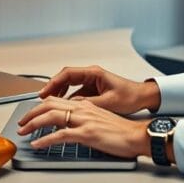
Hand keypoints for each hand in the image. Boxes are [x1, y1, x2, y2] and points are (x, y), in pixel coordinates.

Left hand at [16, 97, 150, 158]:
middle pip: (49, 105)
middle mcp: (83, 108)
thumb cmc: (122, 131)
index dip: (40, 107)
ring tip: (23, 132)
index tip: (31, 115)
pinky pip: (60, 135)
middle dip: (31, 114)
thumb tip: (69, 127)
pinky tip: (37, 144)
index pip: (57, 101)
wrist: (137, 135)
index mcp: (86, 105)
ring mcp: (84, 120)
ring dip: (33, 124)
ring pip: (51, 117)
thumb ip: (84, 120)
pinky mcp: (87, 133)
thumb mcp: (100, 120)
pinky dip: (46, 139)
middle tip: (21, 123)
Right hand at [36, 65, 159, 114]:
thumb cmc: (130, 96)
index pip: (67, 74)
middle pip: (65, 78)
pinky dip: (67, 99)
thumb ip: (89, 105)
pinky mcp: (93, 90)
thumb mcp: (109, 102)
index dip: (53, 83)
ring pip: (69, 85)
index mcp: (94, 73)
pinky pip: (75, 92)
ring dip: (58, 94)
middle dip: (52, 88)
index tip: (44, 93)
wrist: (143, 97)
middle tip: (40, 100)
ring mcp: (91, 82)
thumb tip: (71, 107)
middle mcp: (91, 75)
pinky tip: (64, 109)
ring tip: (49, 105)